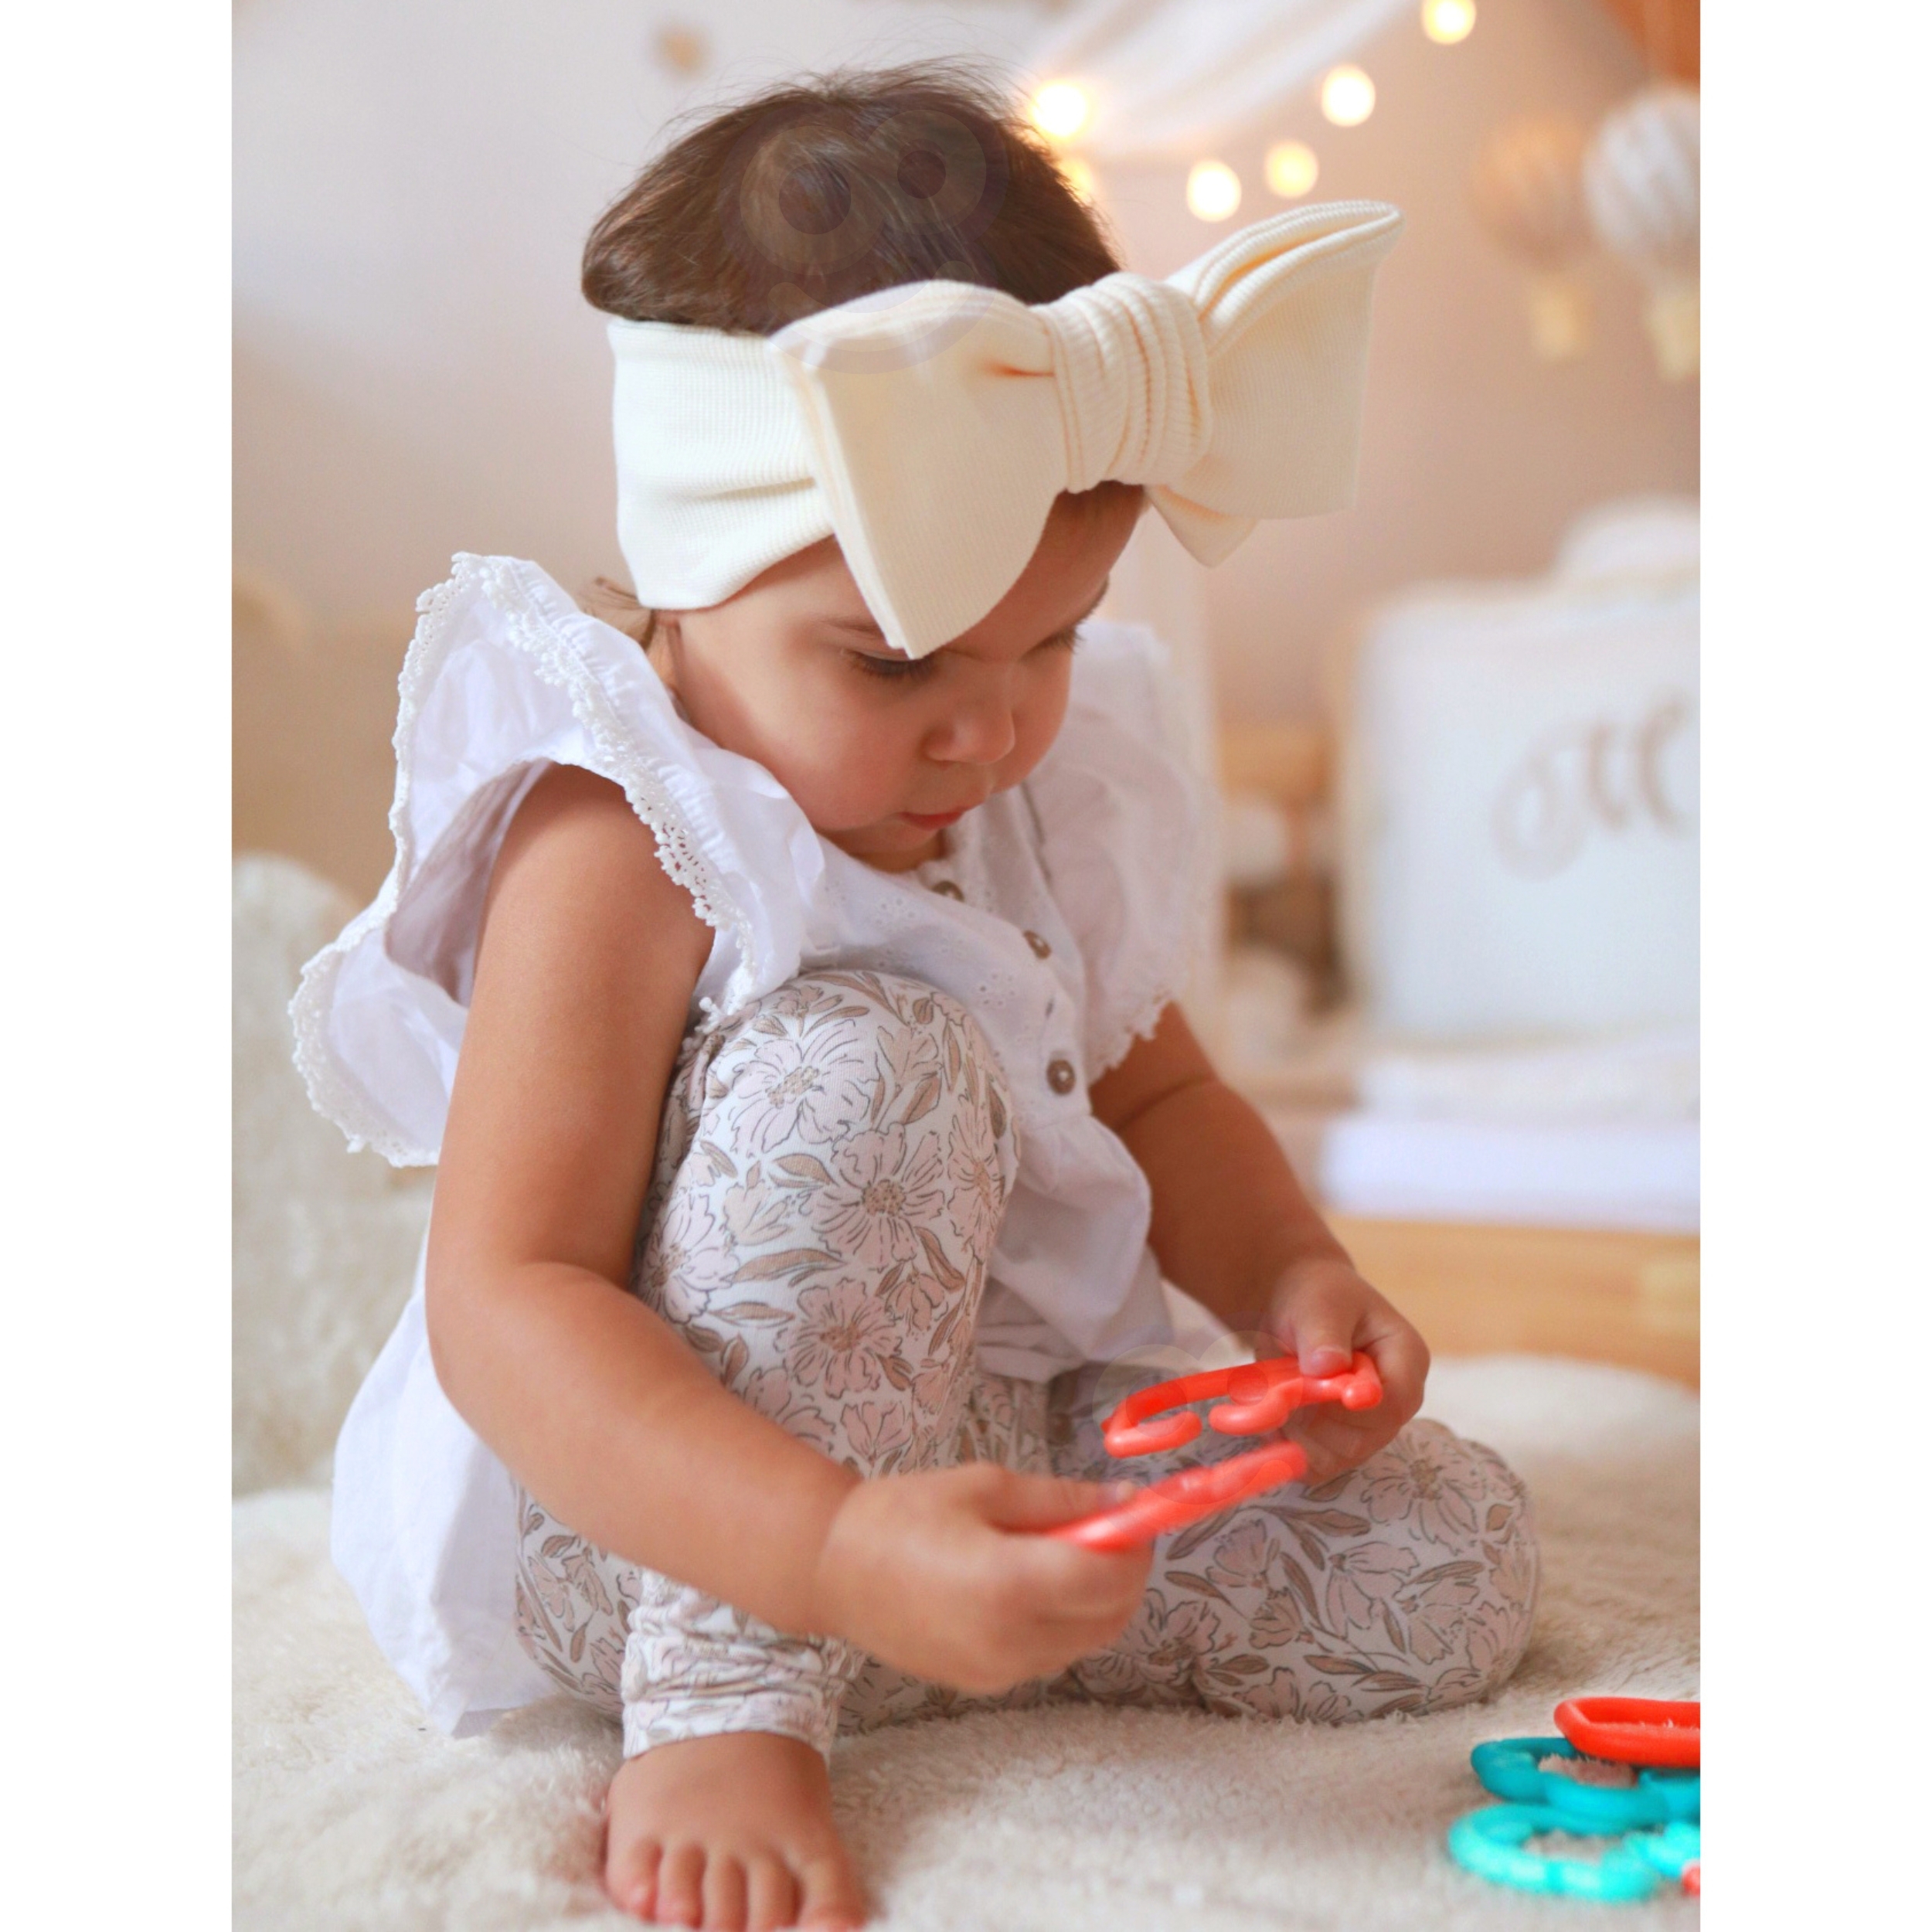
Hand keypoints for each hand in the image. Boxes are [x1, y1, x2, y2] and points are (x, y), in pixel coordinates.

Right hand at [807, 1464, 1151, 1693]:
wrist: (832, 1568)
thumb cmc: (904, 1513)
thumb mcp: (986, 1486)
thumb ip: (1061, 1500)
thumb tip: (1124, 1498)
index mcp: (1012, 1584)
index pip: (1112, 1577)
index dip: (1135, 1543)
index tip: (1132, 1511)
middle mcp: (1013, 1640)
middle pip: (1111, 1618)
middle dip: (1123, 1573)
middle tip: (1104, 1528)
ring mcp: (1000, 1672)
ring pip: (1086, 1641)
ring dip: (1094, 1599)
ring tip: (1056, 1552)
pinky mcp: (986, 1685)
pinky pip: (1050, 1655)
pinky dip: (1061, 1621)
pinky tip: (1028, 1584)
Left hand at [1265, 1255, 1429, 1481]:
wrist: (1298, 1308)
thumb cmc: (1318, 1296)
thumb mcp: (1319, 1304)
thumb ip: (1324, 1336)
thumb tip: (1328, 1367)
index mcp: (1406, 1359)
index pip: (1395, 1401)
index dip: (1355, 1406)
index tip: (1313, 1386)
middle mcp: (1395, 1401)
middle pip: (1364, 1438)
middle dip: (1313, 1417)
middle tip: (1279, 1384)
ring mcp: (1369, 1427)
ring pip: (1335, 1456)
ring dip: (1295, 1430)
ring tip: (1275, 1390)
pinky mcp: (1340, 1443)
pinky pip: (1314, 1464)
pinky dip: (1285, 1444)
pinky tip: (1272, 1412)